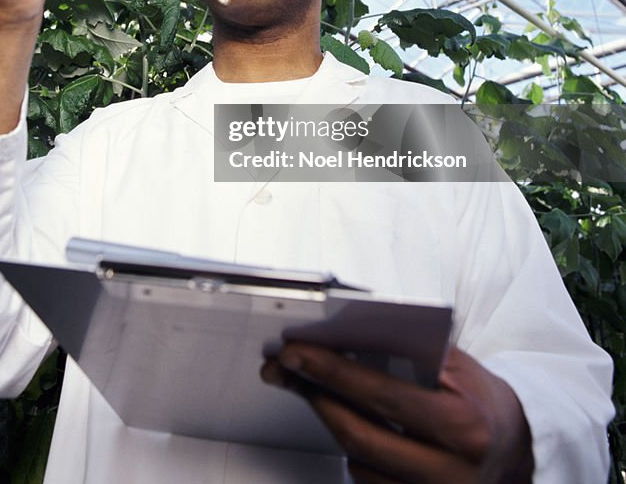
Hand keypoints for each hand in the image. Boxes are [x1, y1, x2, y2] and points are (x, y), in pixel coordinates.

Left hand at [261, 344, 532, 482]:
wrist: (516, 447)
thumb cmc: (481, 398)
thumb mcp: (457, 366)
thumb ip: (411, 351)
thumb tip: (347, 333)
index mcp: (462, 424)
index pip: (384, 395)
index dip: (334, 372)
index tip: (298, 353)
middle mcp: (450, 470)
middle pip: (361, 436)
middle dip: (317, 397)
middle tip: (287, 369)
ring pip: (359, 464)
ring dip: (331, 423)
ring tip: (316, 390)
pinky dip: (354, 453)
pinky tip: (349, 424)